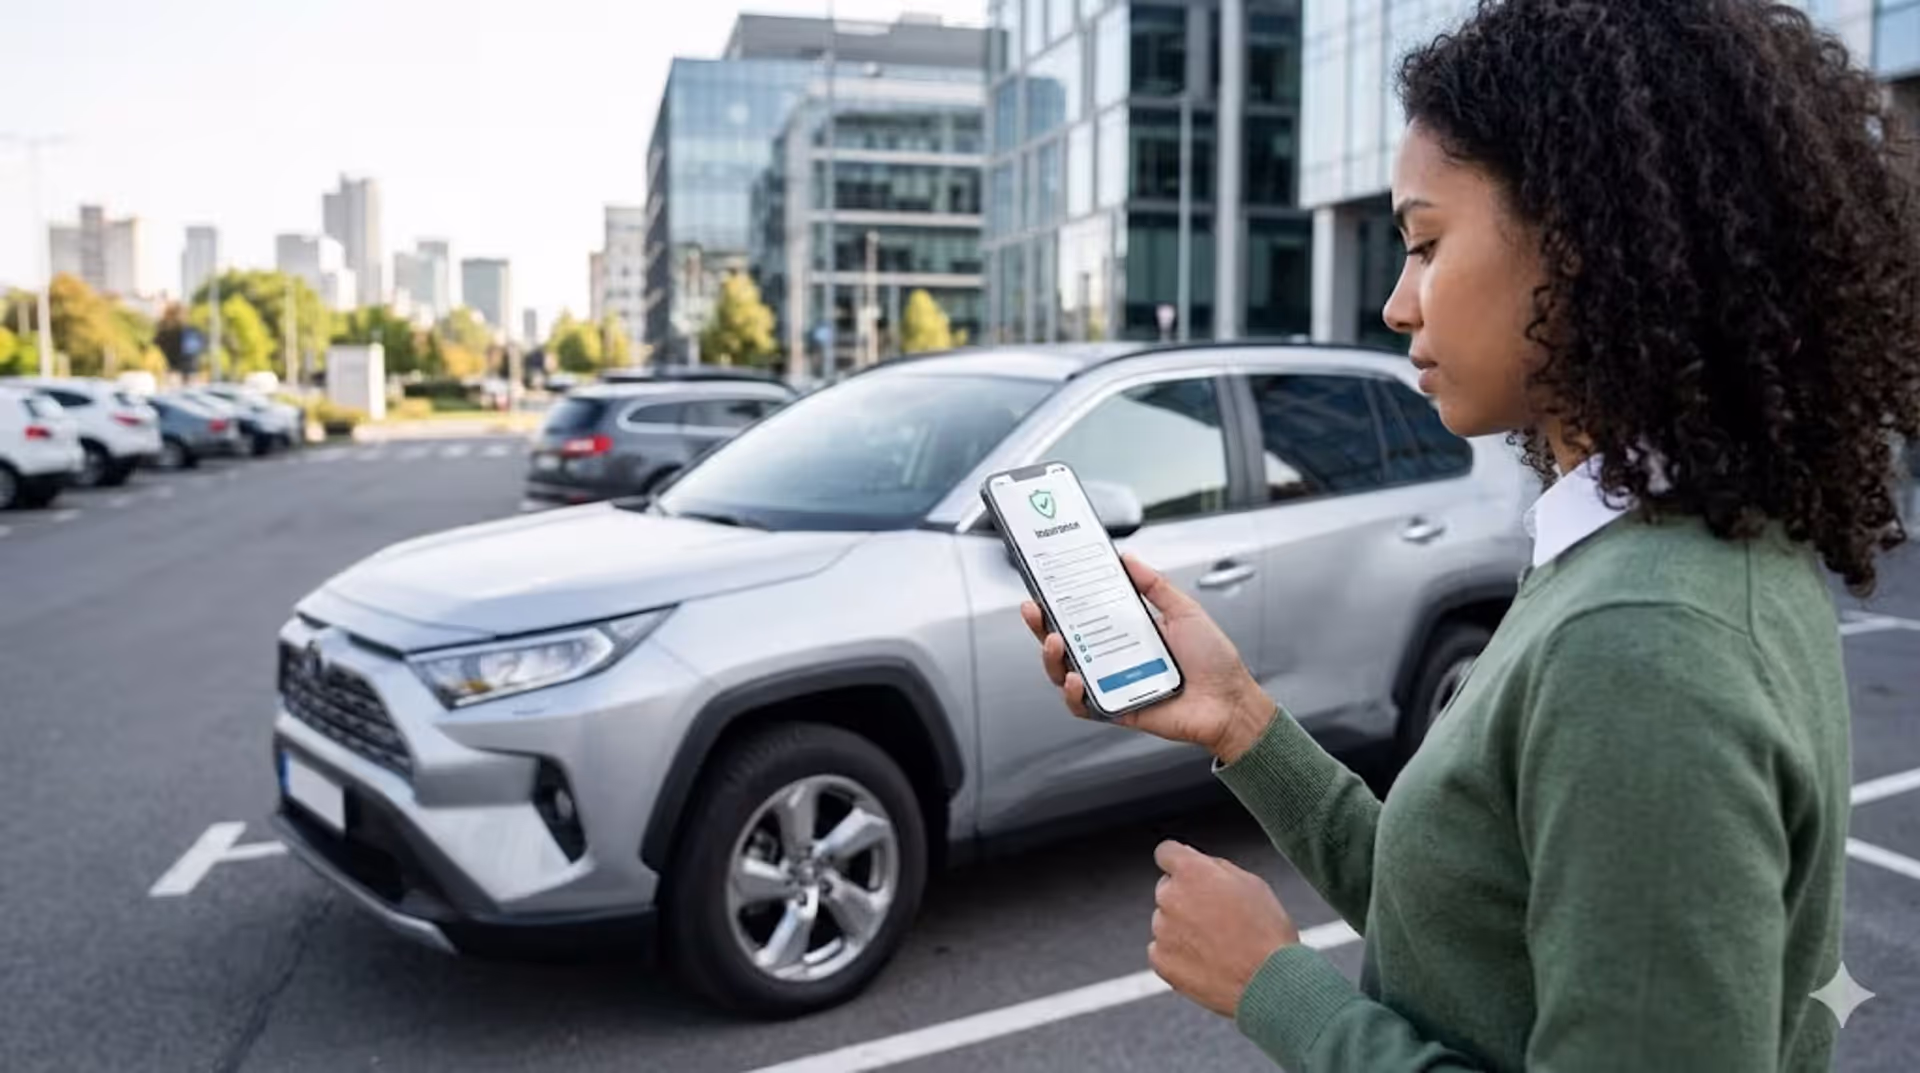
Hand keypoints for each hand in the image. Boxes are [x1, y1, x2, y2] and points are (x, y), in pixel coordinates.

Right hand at [1021, 554, 1275, 762]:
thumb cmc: (1213, 660)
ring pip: (1064, 673)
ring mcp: (1111, 684)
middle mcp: (1113, 658)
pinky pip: (1082, 705)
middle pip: (1064, 643)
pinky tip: (1075, 679)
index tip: (1045, 585)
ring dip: (1050, 658)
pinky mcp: (1114, 709)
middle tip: (1034, 609)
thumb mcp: (1185, 611)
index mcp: (1126, 632)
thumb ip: (1155, 585)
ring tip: (1054, 641)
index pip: (1084, 615)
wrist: (1230, 701)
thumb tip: (1128, 558)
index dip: (1060, 602)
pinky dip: (1073, 694)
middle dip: (1040, 626)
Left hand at [1149, 840, 1299, 1017]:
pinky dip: (1178, 955)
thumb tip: (1198, 865)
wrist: (1270, 983)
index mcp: (1192, 871)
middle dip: (1186, 898)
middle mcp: (1170, 896)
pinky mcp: (1160, 960)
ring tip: (1218, 947)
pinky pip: (1161, 950)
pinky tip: (1206, 963)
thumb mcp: (1252, 884)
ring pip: (1165, 921)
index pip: (1166, 852)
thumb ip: (1216, 869)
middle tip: (1217, 919)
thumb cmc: (1267, 930)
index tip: (1189, 874)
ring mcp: (1162, 930)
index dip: (1179, 862)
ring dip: (1182, 928)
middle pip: (1167, 889)